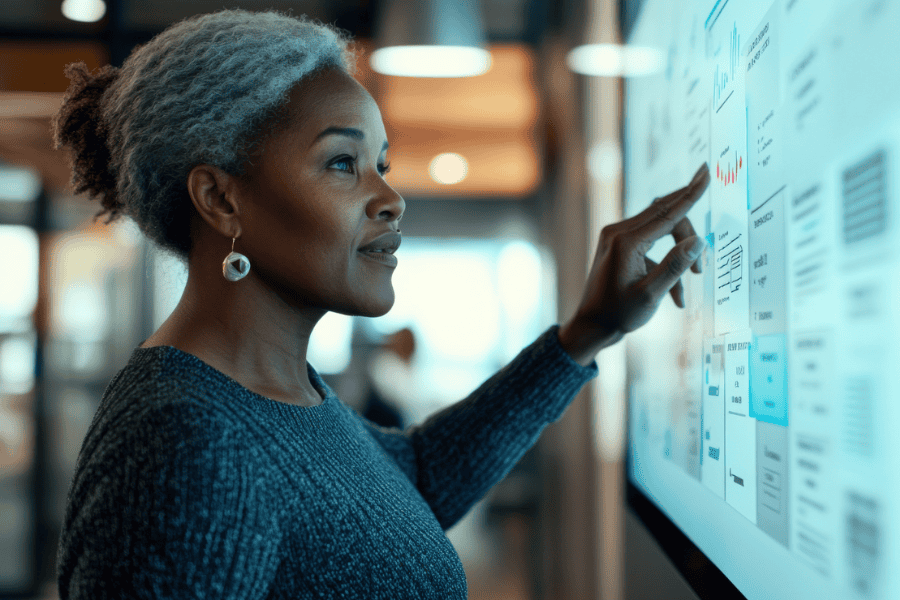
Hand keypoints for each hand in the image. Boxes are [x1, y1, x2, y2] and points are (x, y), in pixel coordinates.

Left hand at [559, 163, 710, 364]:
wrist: (591, 326)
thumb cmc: (618, 314)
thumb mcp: (651, 294)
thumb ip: (675, 265)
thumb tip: (699, 240)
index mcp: (626, 241)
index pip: (667, 212)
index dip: (691, 193)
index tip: (706, 172)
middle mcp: (618, 232)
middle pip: (665, 217)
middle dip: (688, 236)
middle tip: (702, 264)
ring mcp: (616, 237)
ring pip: (660, 230)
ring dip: (679, 253)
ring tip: (691, 282)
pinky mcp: (618, 245)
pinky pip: (651, 244)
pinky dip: (665, 263)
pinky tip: (674, 294)